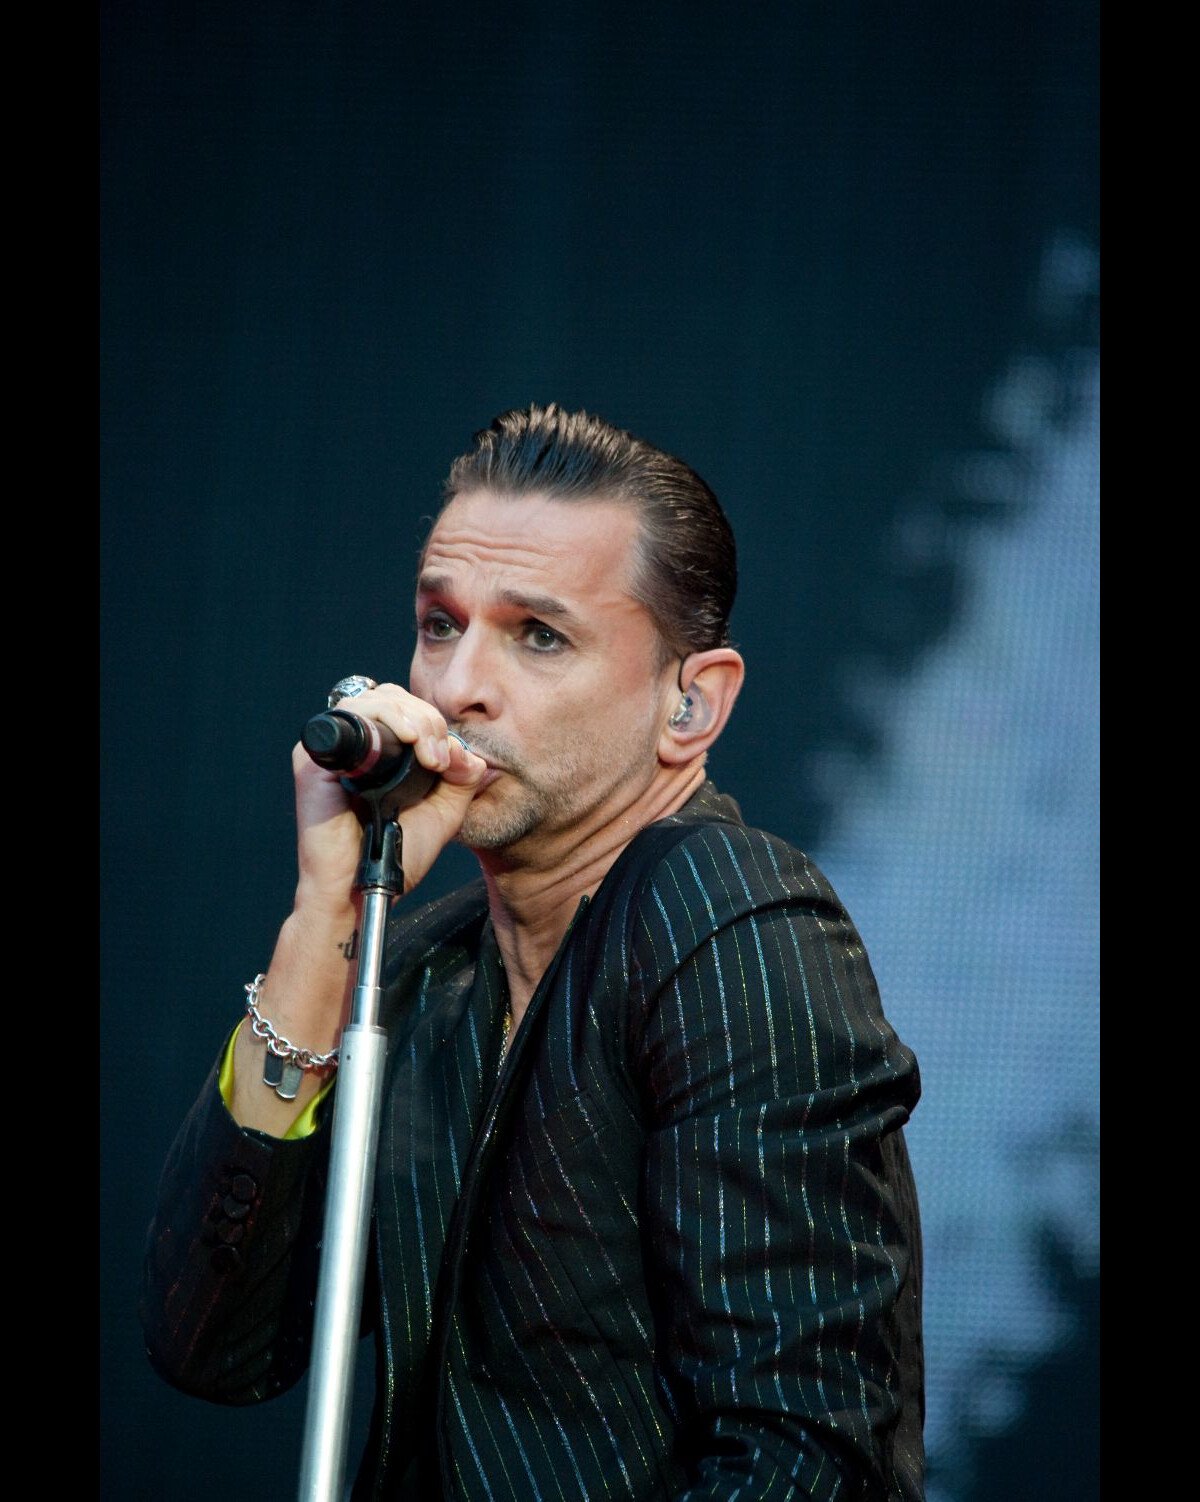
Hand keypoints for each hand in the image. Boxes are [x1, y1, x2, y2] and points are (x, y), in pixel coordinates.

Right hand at [291, 681, 488, 910]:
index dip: (432, 722)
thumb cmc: (395, 854)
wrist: (360, 889)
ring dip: (411, 718)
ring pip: (373, 700)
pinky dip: (383, 719)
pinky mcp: (312, 760)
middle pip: (392, 698)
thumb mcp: (442, 812)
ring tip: (427, 754)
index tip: (446, 759)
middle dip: (426, 719)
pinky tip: (407, 741)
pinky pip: (348, 717)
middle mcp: (353, 746)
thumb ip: (460, 779)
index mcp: (379, 752)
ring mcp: (331, 751)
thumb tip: (464, 750)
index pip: (405, 708)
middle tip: (438, 759)